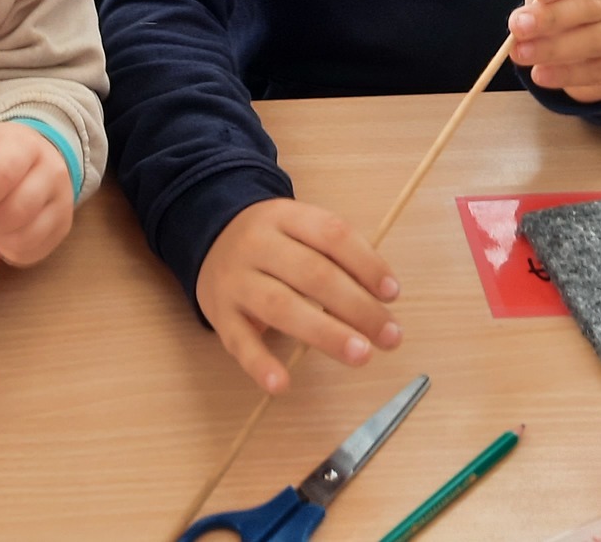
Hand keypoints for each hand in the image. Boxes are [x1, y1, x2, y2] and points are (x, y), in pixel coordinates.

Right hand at [195, 198, 402, 394]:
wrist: (208, 236)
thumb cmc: (272, 242)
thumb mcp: (299, 230)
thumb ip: (335, 256)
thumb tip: (381, 298)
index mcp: (284, 216)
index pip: (331, 234)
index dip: (366, 263)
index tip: (392, 293)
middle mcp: (257, 244)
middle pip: (312, 273)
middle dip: (357, 306)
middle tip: (390, 335)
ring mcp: (235, 279)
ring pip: (281, 306)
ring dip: (325, 333)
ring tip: (361, 355)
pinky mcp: (219, 314)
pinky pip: (239, 342)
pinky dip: (260, 364)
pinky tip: (282, 383)